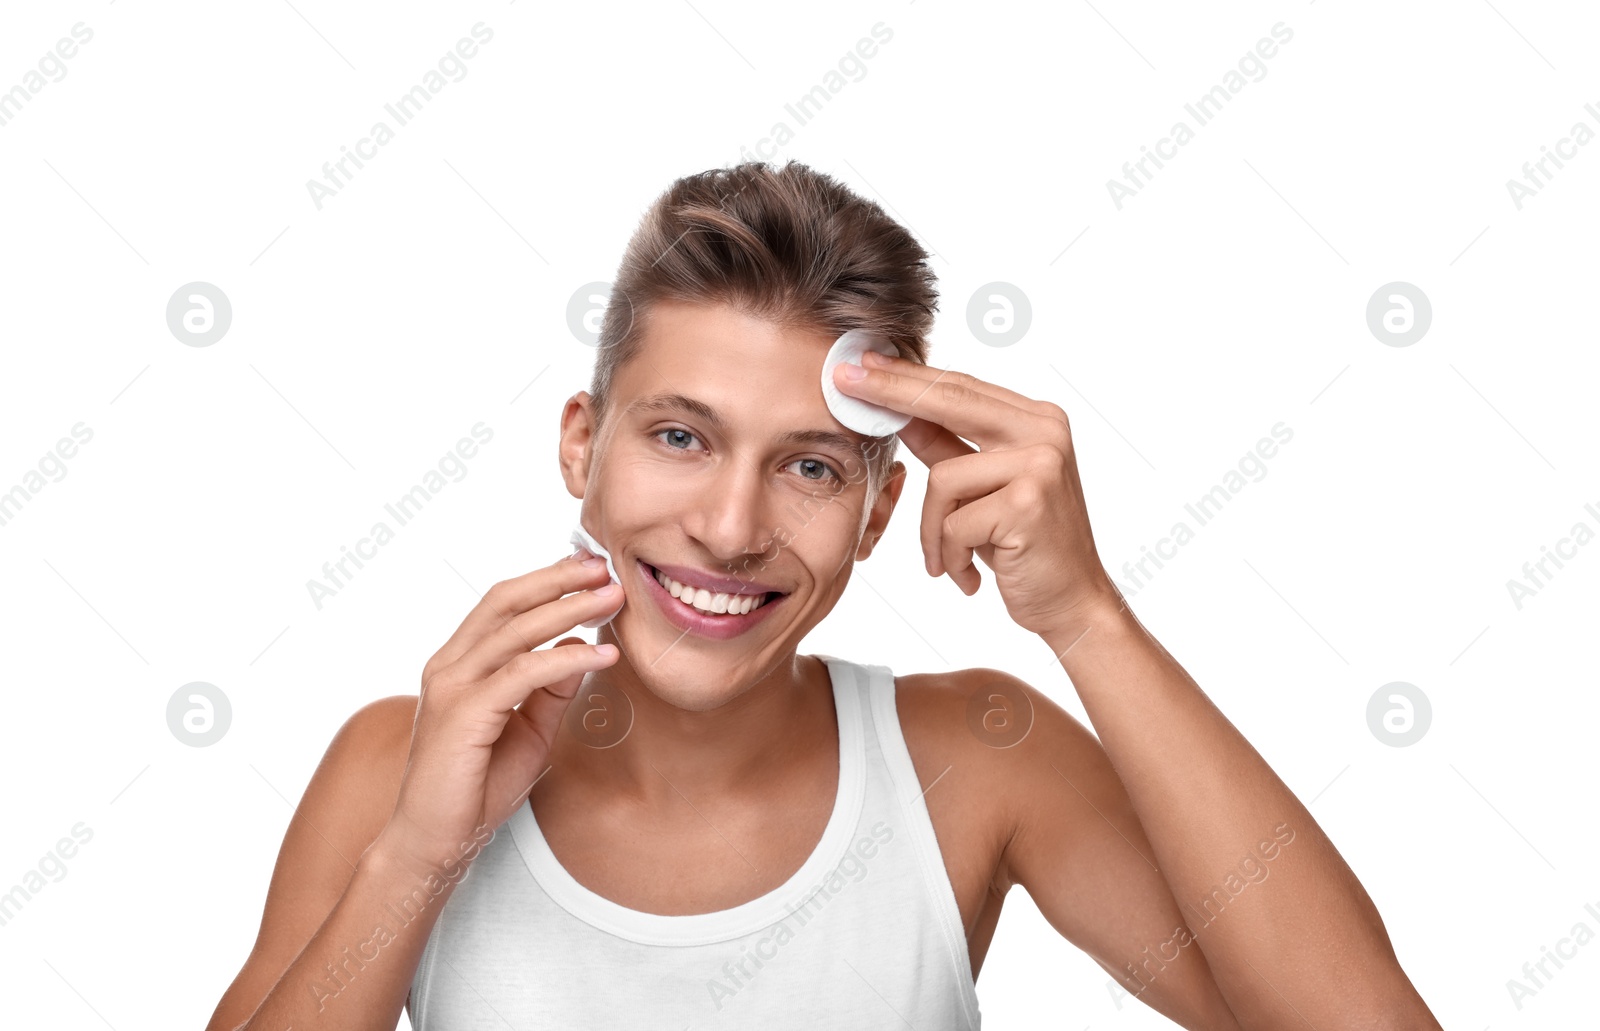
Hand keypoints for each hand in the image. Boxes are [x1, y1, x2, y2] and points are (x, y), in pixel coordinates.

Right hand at [378, 550, 623, 874]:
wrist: (436, 840)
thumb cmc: (477, 787)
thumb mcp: (529, 730)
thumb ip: (550, 689)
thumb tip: (579, 648)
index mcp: (460, 664)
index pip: (503, 605)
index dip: (546, 581)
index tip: (589, 568)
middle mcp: (450, 666)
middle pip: (506, 602)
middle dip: (558, 580)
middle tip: (604, 566)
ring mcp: (452, 687)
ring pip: (516, 631)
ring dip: (569, 609)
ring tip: (612, 598)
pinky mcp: (464, 714)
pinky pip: (524, 674)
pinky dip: (566, 659)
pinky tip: (601, 655)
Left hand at [833, 350, 1119, 636]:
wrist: (1072, 602)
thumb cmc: (1025, 547)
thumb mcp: (983, 490)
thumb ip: (947, 447)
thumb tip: (898, 410)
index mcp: (1037, 419)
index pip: (960, 388)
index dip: (908, 375)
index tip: (861, 362)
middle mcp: (1044, 432)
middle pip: (950, 402)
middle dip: (891, 393)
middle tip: (843, 382)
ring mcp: (1040, 465)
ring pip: (942, 479)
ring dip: (935, 532)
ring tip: (950, 560)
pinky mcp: (1027, 503)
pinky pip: (954, 523)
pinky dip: (951, 556)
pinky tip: (972, 576)